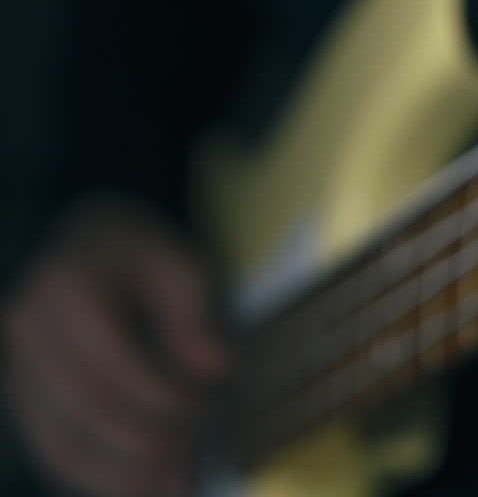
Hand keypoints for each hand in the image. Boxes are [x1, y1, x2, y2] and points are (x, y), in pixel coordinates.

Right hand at [3, 195, 229, 495]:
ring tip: (177, 479)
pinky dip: (99, 478)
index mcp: (66, 290)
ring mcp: (16, 370)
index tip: (204, 406)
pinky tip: (145, 487)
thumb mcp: (178, 262)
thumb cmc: (140, 256)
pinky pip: (54, 450)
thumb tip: (215, 367)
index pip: (109, 366)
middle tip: (197, 445)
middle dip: (149, 439)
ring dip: (124, 472)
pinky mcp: (22, 399)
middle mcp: (26, 332)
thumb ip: (194, 313)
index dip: (159, 399)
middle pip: (85, 409)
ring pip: (62, 442)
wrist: (85, 247)